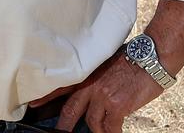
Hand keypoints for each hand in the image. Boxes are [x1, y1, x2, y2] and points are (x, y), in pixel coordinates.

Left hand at [28, 52, 163, 132]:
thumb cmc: (132, 60)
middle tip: (59, 132)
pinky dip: (111, 132)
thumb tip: (91, 92)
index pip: (60, 86)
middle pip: (70, 109)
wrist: (151, 58)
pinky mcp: (117, 105)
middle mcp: (90, 85)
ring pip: (91, 122)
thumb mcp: (105, 64)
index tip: (32, 104)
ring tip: (100, 132)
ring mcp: (102, 95)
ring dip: (96, 130)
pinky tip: (114, 132)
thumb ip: (95, 78)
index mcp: (86, 74)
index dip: (46, 97)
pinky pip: (110, 127)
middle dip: (63, 124)